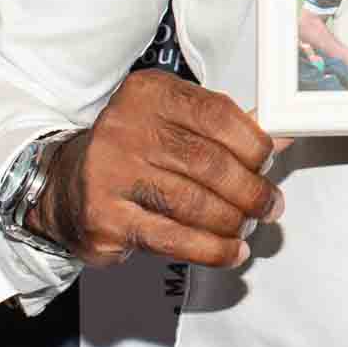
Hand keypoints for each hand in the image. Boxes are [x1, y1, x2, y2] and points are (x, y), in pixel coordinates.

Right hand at [29, 69, 288, 268]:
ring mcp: (110, 173)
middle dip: (251, 190)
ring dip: (233, 222)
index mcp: (148, 93)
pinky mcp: (105, 217)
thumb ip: (225, 130)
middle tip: (269, 205)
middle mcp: (126, 127)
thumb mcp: (174, 123)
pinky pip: (173, 238)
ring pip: (194, 204)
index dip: (253, 144)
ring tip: (248, 228)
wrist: (66, 184)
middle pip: (209, 163)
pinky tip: (231, 252)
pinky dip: (212, 250)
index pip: (217, 114)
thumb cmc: (134, 152)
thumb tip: (281, 139)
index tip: (269, 164)